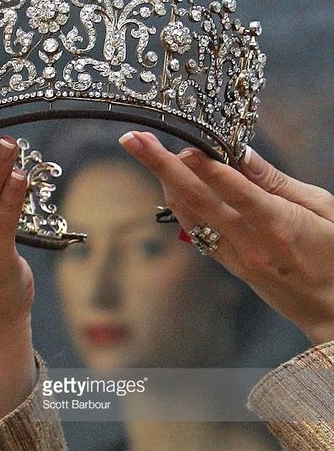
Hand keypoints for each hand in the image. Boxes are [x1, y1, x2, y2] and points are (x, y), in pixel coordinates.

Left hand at [119, 132, 333, 345]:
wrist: (332, 309)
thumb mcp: (323, 209)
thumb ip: (279, 183)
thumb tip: (244, 155)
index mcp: (278, 225)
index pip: (233, 190)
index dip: (204, 167)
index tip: (181, 144)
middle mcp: (249, 243)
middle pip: (197, 200)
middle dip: (162, 167)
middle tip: (136, 141)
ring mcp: (236, 258)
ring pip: (190, 215)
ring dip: (164, 182)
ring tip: (145, 152)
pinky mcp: (231, 266)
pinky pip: (198, 230)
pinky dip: (181, 203)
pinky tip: (170, 183)